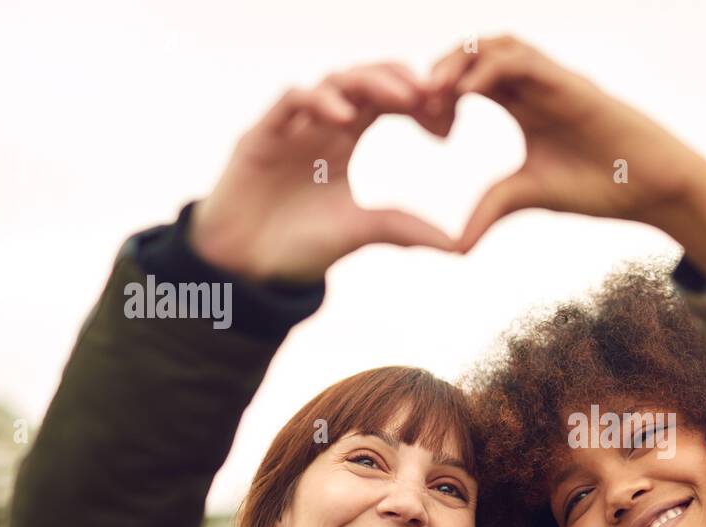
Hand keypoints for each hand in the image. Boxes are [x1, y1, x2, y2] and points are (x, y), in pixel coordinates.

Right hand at [188, 63, 455, 283]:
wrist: (246, 268)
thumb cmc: (299, 244)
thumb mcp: (361, 232)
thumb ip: (405, 229)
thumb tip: (459, 246)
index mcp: (347, 138)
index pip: (388, 101)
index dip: (419, 102)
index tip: (449, 121)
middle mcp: (321, 124)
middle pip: (366, 81)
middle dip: (402, 80)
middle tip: (436, 93)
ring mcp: (292, 125)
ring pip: (334, 81)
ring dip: (370, 83)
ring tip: (403, 97)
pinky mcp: (263, 134)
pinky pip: (291, 101)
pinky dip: (319, 101)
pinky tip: (345, 119)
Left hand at [423, 35, 705, 252]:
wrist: (649, 186)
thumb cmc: (598, 185)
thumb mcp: (527, 196)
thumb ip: (489, 209)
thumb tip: (455, 248)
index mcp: (519, 105)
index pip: (465, 82)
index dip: (436, 96)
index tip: (417, 123)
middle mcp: (531, 85)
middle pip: (472, 56)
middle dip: (437, 72)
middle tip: (409, 102)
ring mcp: (549, 80)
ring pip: (492, 46)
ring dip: (457, 62)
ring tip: (431, 91)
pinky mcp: (567, 82)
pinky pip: (519, 60)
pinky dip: (487, 70)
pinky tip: (466, 95)